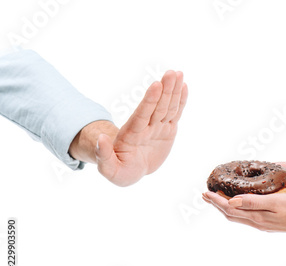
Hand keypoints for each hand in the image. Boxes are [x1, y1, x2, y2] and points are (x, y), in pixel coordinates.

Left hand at [70, 70, 187, 185]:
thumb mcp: (109, 170)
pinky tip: (183, 87)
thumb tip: (101, 138)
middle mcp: (145, 127)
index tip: (156, 85)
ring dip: (172, 90)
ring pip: (166, 107)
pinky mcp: (167, 130)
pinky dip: (180, 101)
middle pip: (156, 107)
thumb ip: (104, 155)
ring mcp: (157, 127)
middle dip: (164, 90)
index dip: (149, 101)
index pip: (141, 116)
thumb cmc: (120, 171)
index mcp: (132, 135)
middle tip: (171, 73)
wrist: (130, 170)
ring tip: (178, 74)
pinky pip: (174, 114)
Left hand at [202, 191, 285, 237]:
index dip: (216, 201)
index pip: (229, 209)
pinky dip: (238, 209)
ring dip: (226, 207)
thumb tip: (231, 203)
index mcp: (256, 217)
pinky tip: (241, 205)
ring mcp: (263, 224)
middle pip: (230, 214)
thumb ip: (253, 202)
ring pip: (238, 217)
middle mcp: (257, 223)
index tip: (205, 193)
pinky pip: (247, 217)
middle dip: (217, 204)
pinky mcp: (270, 224)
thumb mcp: (274, 202)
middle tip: (206, 195)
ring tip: (219, 199)